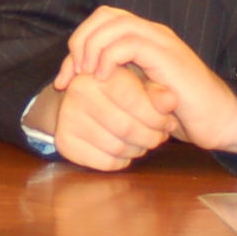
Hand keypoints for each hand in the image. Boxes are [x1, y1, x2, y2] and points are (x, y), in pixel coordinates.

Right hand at [42, 62, 178, 171]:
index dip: (157, 116)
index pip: (133, 99)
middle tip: (161, 136)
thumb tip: (171, 100)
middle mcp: (78, 93)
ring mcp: (68, 118)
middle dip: (152, 136)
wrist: (81, 101)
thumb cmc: (119, 90)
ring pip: (117, 148)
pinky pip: (105, 162)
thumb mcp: (140, 83)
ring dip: (139, 149)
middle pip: (126, 128)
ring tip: (146, 142)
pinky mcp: (64, 142)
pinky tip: (127, 151)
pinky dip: (123, 161)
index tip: (169, 121)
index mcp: (98, 72)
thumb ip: (157, 91)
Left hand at [64, 6, 236, 158]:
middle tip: (71, 75)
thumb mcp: (139, 93)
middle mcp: (152, 32)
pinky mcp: (168, 56)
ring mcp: (162, 41)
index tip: (65, 79)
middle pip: (105, 14)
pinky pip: (129, 43)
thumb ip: (118, 80)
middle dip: (79, 41)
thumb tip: (80, 82)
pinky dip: (109, 58)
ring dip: (91, 48)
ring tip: (85, 76)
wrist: (219, 120)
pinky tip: (104, 80)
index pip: (102, 21)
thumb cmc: (180, 112)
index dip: (77, 44)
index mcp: (144, 38)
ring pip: (115, 23)